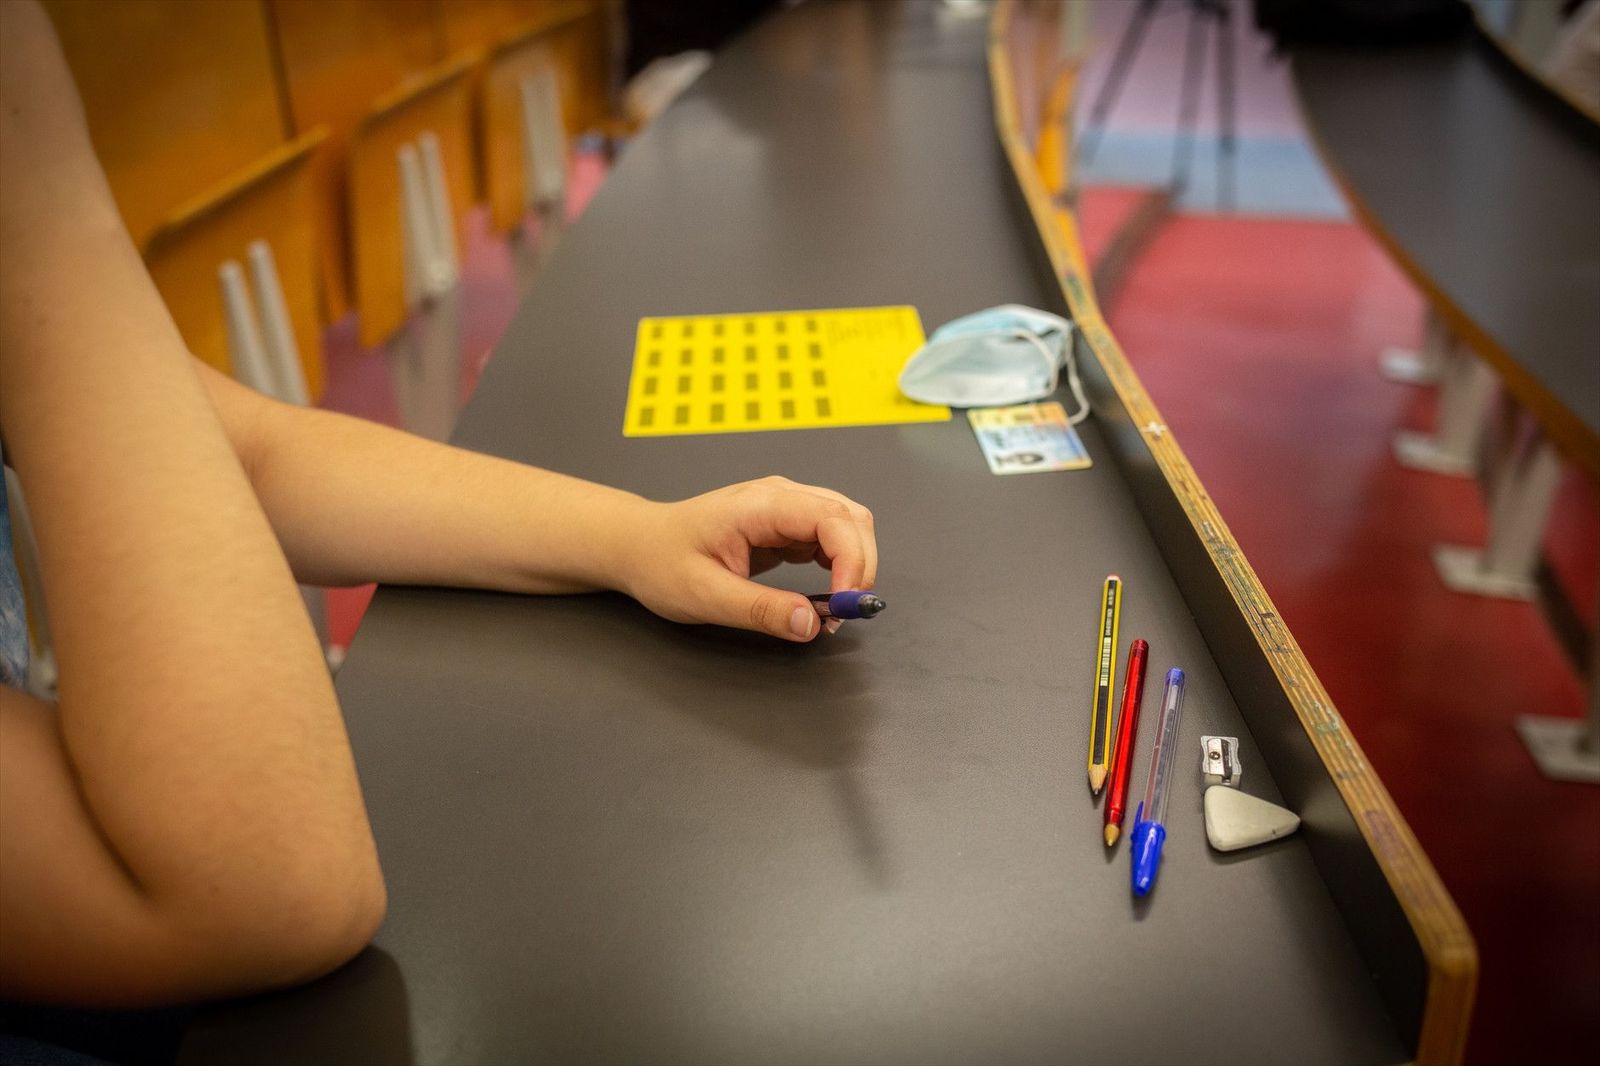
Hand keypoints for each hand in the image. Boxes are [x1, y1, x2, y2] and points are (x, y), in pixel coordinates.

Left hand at [618, 476, 877, 641]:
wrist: (637, 545)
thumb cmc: (661, 562)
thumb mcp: (705, 596)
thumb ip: (761, 610)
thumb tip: (812, 623)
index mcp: (760, 505)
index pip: (832, 518)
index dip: (852, 561)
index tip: (845, 605)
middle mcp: (780, 496)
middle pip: (851, 517)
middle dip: (861, 566)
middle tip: (843, 614)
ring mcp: (785, 507)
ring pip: (847, 525)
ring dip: (853, 565)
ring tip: (834, 608)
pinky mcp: (786, 525)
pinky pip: (829, 538)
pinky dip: (839, 567)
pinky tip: (825, 596)